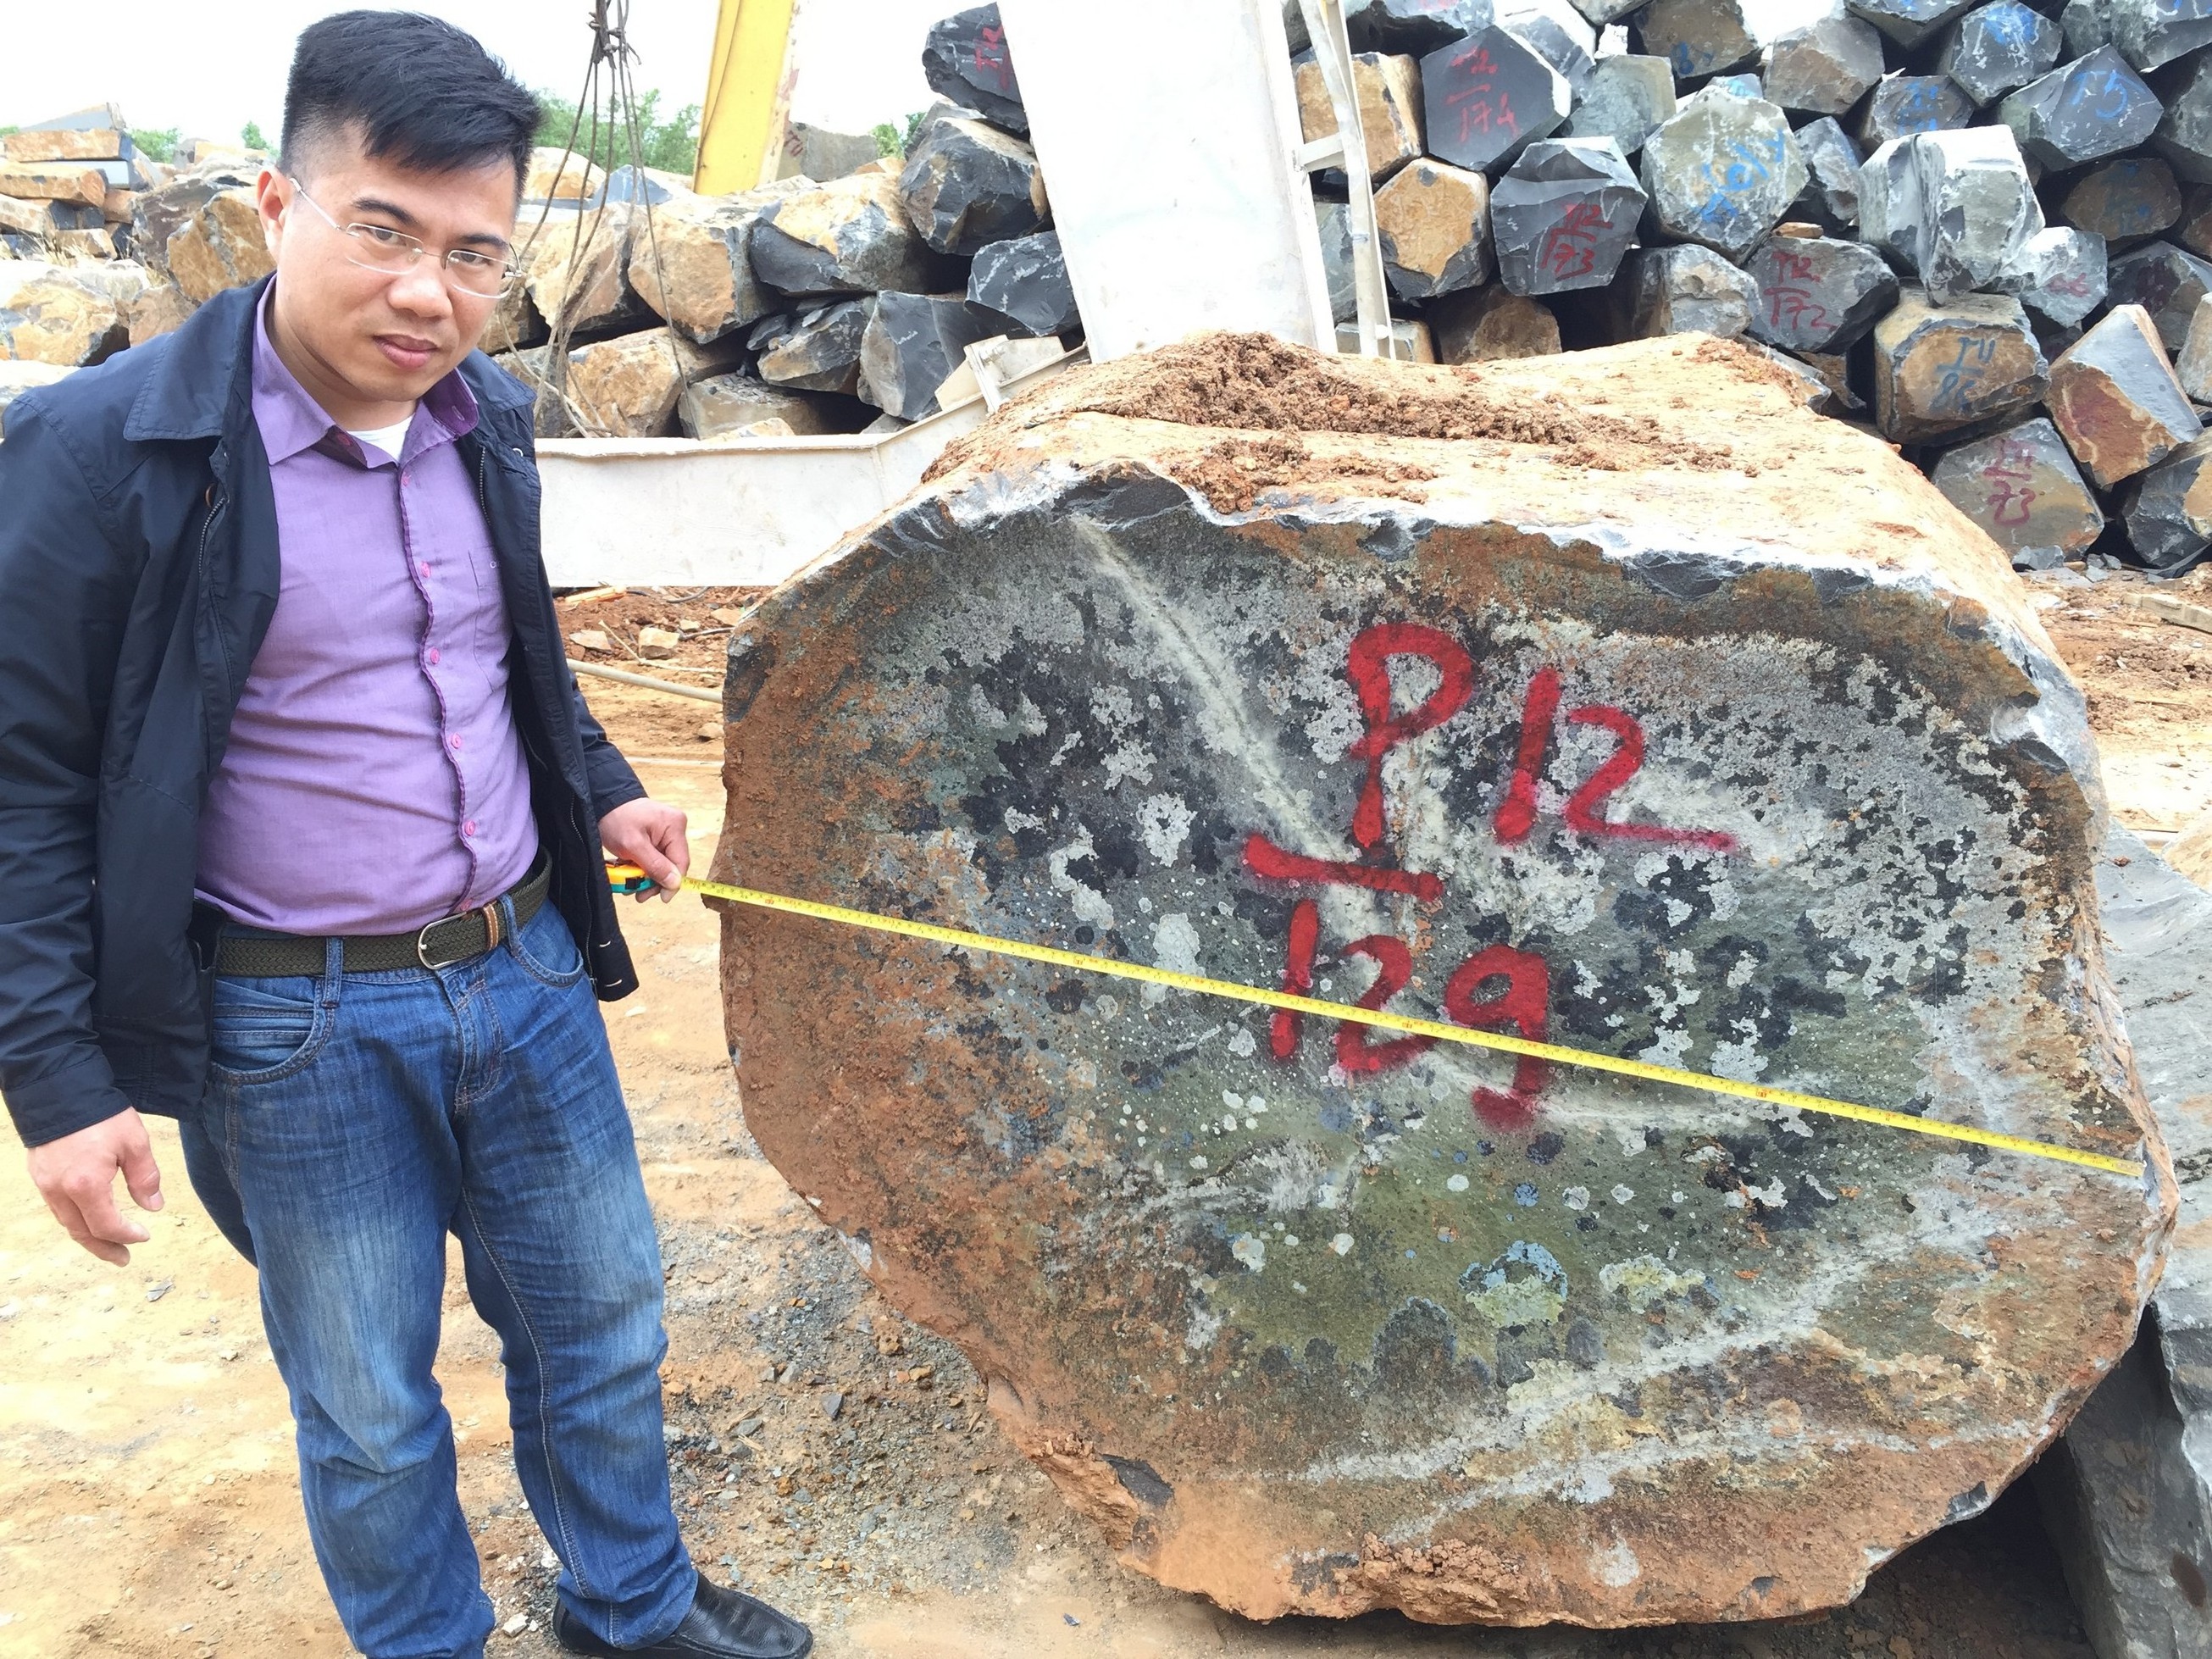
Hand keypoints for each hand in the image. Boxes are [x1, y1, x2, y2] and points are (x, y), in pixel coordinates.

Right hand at [27, 1108, 163, 1265]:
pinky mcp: (39, 1174)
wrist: (60, 1089)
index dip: (127, 1235)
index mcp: (86, 1186)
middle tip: (123, 1259)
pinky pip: (57, 1208)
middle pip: (82, 1232)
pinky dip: (75, 1220)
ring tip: (108, 1246)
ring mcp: (45, 1184)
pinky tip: (88, 1219)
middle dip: (104, 1248)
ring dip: (88, 1237)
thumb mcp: (134, 1143)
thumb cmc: (100, 1114)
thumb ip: (145, 1178)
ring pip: (67, 1222)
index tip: (144, 1236)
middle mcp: (60, 1191)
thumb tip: (153, 1207)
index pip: (106, 1225)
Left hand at [601, 797, 689, 902]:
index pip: (681, 862)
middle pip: (673, 864)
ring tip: (632, 885)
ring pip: (664, 863)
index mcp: (674, 826)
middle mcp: (675, 828)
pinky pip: (656, 856)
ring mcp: (667, 831)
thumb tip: (674, 883)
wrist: (602, 802)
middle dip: (656, 881)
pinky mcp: (658, 835)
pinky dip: (645, 867)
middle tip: (640, 894)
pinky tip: (633, 873)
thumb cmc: (616, 819)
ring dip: (648, 876)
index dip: (672, 882)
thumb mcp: (633, 846)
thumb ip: (655, 865)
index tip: (662, 898)